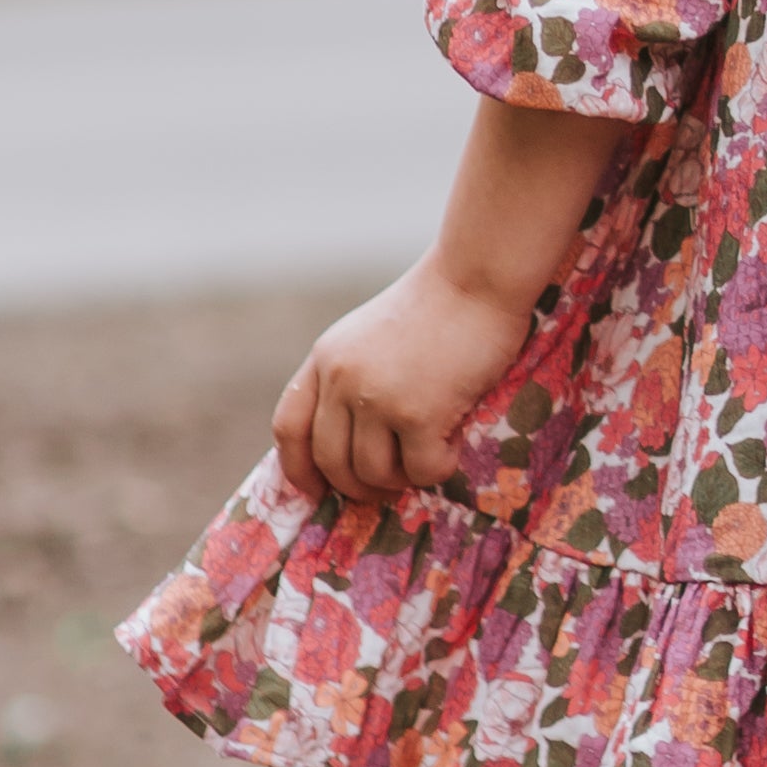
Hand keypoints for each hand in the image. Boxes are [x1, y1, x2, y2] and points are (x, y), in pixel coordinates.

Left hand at [271, 259, 534, 510]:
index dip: (298, 468)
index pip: (289, 427)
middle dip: (358, 486)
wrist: (477, 275)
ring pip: (372, 473)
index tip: (317, 490)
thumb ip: (352, 376)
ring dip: (401, 478)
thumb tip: (353, 438)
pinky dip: (437, 468)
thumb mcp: (371, 335)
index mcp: (325, 358)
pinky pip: (420, 470)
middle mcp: (341, 379)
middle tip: (389, 486)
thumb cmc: (439, 303)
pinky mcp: (419, 413)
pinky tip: (452, 446)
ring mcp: (377, 398)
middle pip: (329, 460)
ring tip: (428, 457)